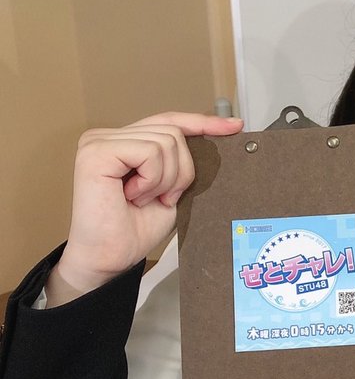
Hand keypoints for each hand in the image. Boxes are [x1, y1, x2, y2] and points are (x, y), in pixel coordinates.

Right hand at [48, 112, 243, 304]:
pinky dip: (153, 179)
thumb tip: (221, 136)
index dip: (203, 122)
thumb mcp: (172, 188)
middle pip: (173, 131)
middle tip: (162, 198)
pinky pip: (150, 152)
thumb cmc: (136, 228)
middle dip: (181, 171)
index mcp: (125, 142)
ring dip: (166, 179)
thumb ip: (183, 162)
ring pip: (166, 141)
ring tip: (143, 199)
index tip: (235, 126)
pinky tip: (134, 195)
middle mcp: (109, 136)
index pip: (170, 121)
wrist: (110, 258)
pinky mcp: (96, 151)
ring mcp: (99, 141)